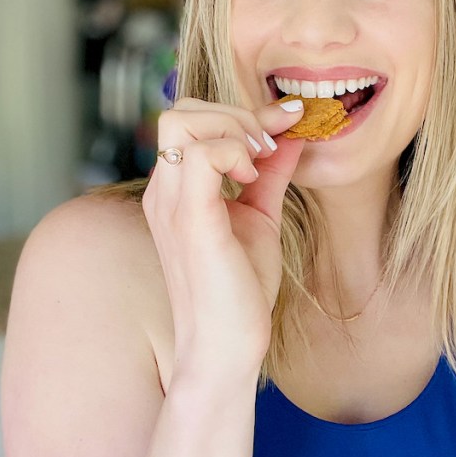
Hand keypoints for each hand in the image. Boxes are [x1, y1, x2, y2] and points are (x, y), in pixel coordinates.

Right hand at [141, 98, 304, 375]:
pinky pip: (198, 156)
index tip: (286, 120)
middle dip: (234, 113)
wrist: (227, 346)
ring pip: (182, 121)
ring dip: (232, 128)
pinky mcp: (190, 219)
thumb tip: (291, 134)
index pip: (191, 119)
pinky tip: (250, 178)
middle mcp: (164, 191)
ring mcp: (171, 203)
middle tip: (268, 145)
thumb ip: (270, 174)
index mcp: (175, 189)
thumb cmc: (239, 290)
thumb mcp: (260, 216)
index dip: (240, 111)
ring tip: (259, 161)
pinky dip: (231, 151)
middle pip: (180, 110)